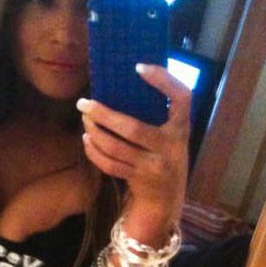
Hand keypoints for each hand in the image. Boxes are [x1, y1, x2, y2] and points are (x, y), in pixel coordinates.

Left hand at [77, 64, 190, 220]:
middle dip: (104, 115)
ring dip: (95, 132)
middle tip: (84, 103)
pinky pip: (110, 165)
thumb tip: (126, 82)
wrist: (166, 199)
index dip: (163, 80)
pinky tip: (87, 139)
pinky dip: (94, 152)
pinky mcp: (137, 179)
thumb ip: (159, 115)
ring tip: (85, 119)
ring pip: (116, 148)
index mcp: (181, 129)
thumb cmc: (165, 157)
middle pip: (133, 129)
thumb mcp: (172, 136)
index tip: (138, 67)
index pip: (182, 97)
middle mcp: (170, 148)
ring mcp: (153, 167)